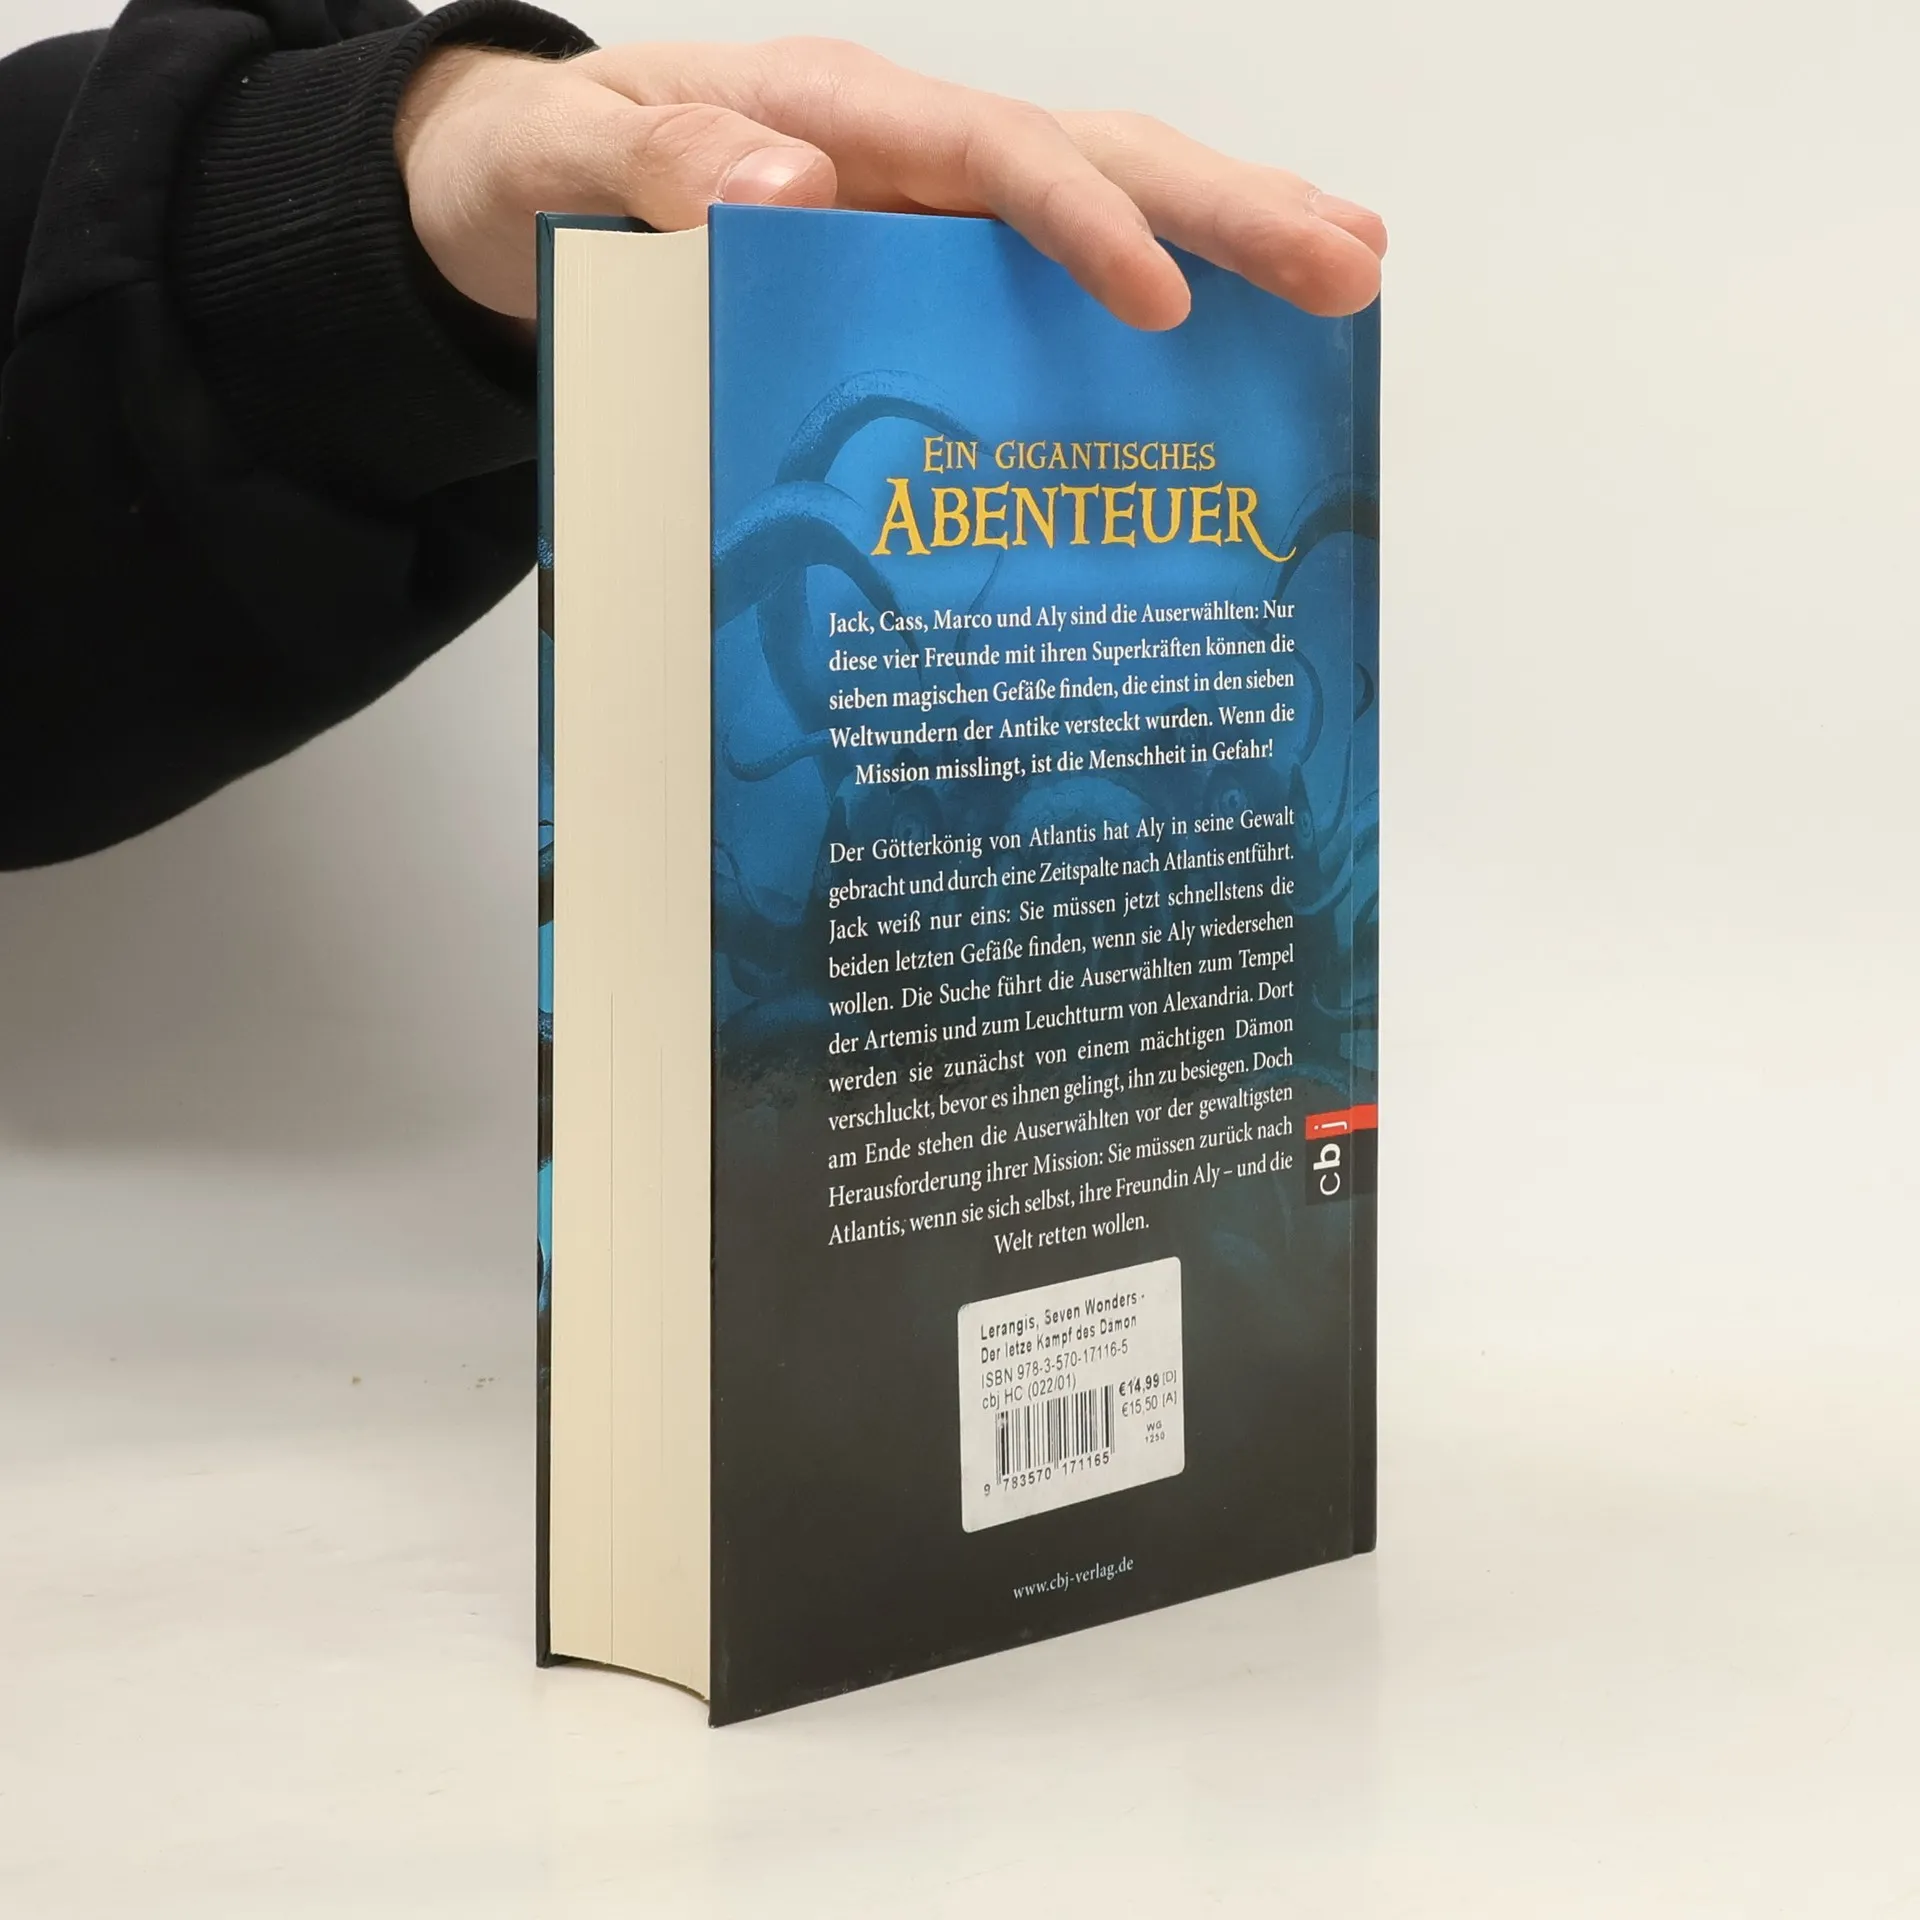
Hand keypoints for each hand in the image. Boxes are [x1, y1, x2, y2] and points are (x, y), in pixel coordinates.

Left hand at [396, 37, 1385, 330]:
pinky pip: (1048, 277)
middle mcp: (901, 152)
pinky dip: (1146, 290)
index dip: (1084, 223)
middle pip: (1092, 159)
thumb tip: (793, 192)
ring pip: (1099, 201)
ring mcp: (921, 209)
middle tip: (1352, 268)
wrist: (504, 199)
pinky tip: (1219, 340)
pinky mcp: (918, 266)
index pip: (992, 157)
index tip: (1163, 303)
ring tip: (1344, 278)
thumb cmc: (532, 176)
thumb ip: (653, 167)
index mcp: (833, 119)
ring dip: (1225, 239)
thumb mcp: (554, 165)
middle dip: (1227, 212)